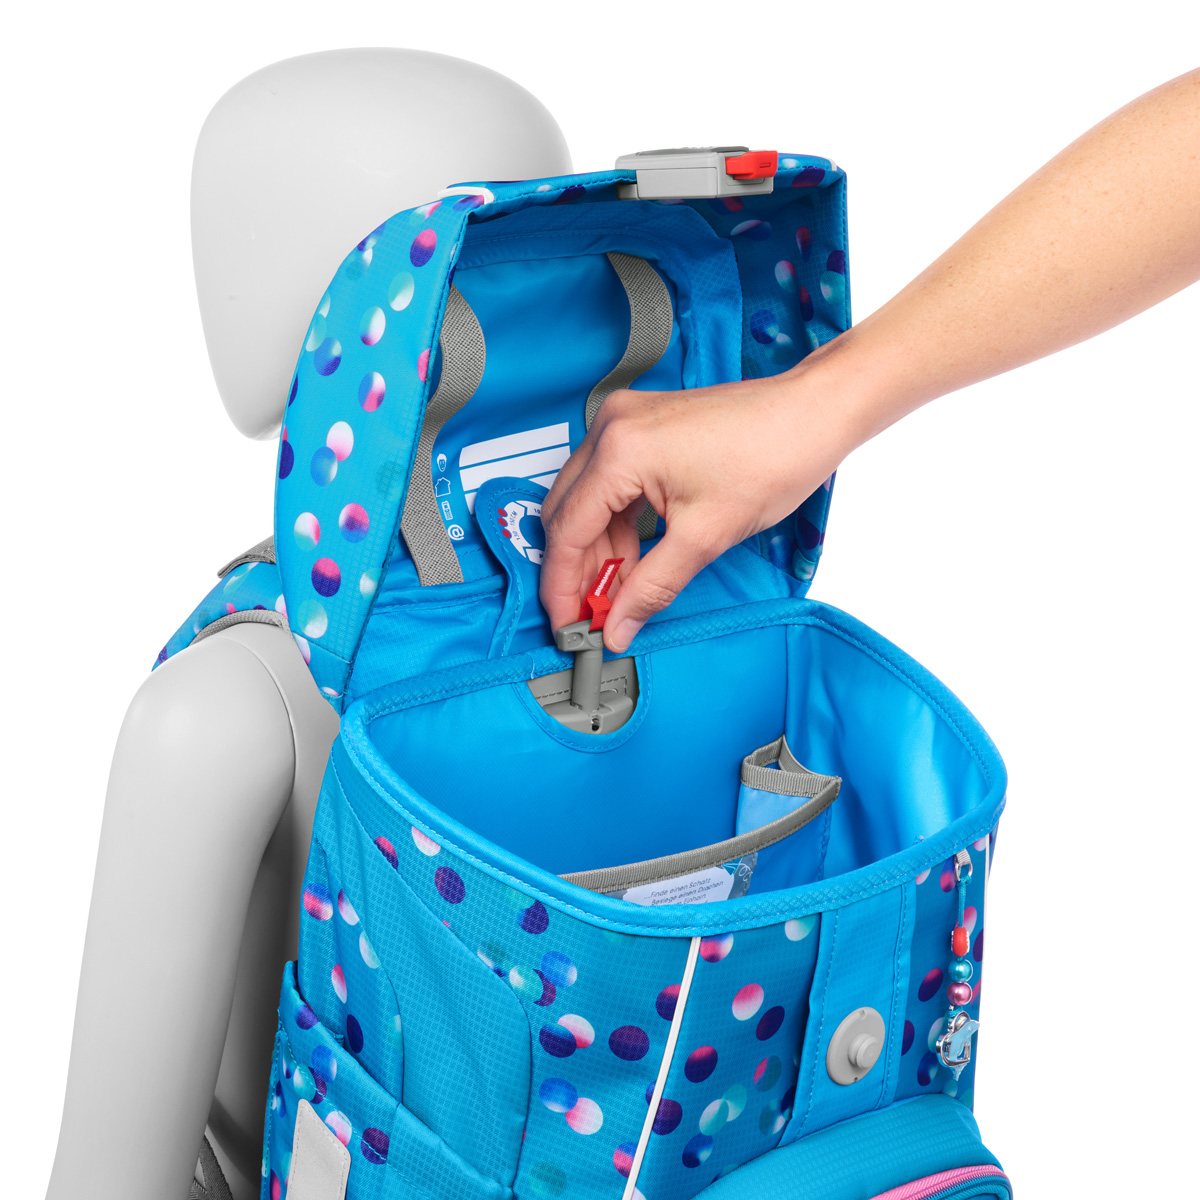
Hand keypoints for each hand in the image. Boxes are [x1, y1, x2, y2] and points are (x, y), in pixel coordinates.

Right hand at [539, 351, 858, 652]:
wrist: (812, 415)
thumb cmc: (773, 457)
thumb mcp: (705, 537)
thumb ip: (651, 588)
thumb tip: (618, 626)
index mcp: (620, 450)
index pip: (567, 530)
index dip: (562, 586)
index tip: (568, 624)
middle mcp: (612, 427)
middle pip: (568, 514)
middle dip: (578, 570)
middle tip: (591, 617)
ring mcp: (625, 423)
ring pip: (587, 501)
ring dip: (599, 550)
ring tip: (618, 594)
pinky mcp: (641, 427)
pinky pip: (610, 484)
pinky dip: (617, 525)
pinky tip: (632, 560)